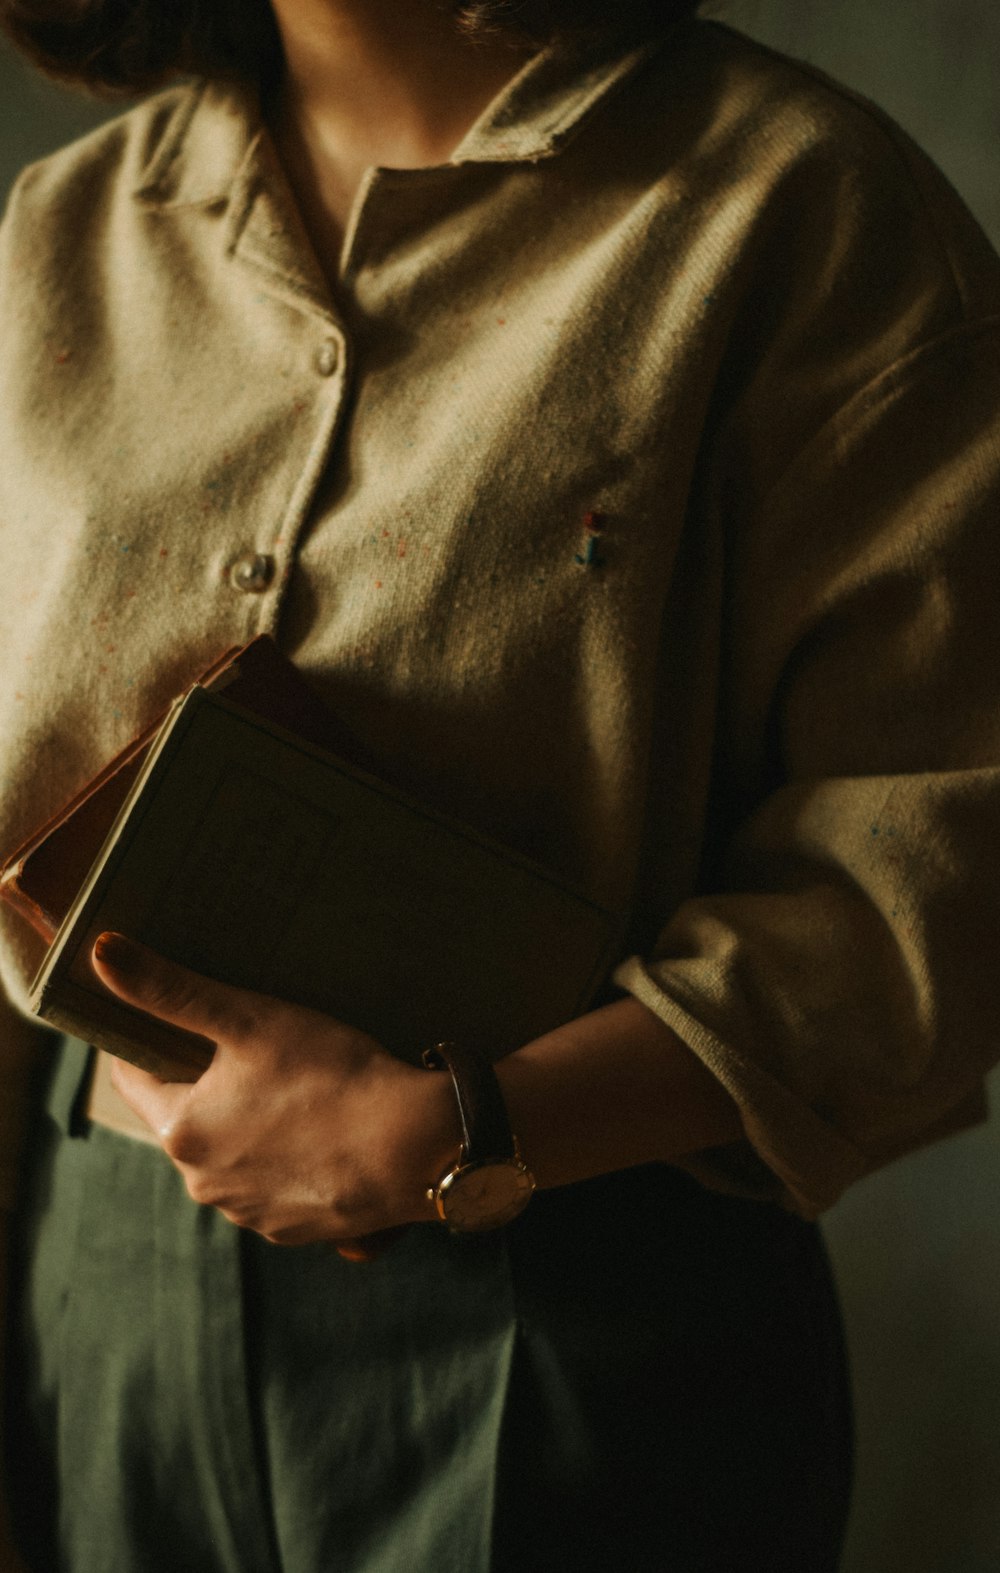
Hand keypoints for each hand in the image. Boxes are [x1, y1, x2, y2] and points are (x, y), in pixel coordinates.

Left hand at [91, 934, 460, 1247]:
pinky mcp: (297, 1228)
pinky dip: (289, 1157)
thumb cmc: (330, 1077)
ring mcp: (251, 1212)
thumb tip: (100, 952)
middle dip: (207, 1082)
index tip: (166, 1016)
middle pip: (186, 1118)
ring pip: (232, 1154)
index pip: (134, 1081)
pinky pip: (276, 1184)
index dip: (145, 1042)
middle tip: (247, 1042)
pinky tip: (323, 1128)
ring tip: (293, 1085)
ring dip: (248, 1124)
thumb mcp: (249, 1019)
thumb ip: (171, 989)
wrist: (415, 1148)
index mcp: (182, 1132)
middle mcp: (205, 1184)